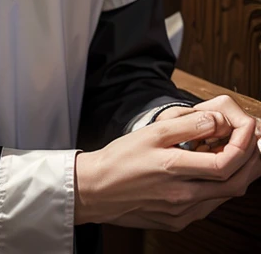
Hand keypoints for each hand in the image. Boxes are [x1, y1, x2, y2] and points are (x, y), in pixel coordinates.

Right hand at [74, 105, 260, 230]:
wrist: (97, 190)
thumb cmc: (120, 158)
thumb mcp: (151, 132)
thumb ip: (186, 125)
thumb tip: (216, 121)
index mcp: (173, 169)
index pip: (224, 164)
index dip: (243, 147)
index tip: (248, 130)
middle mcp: (181, 196)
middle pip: (233, 184)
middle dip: (250, 162)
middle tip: (254, 142)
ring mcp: (182, 212)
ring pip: (224, 197)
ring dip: (238, 175)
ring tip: (238, 153)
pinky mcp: (178, 221)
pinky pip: (209, 205)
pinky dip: (220, 188)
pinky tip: (214, 172)